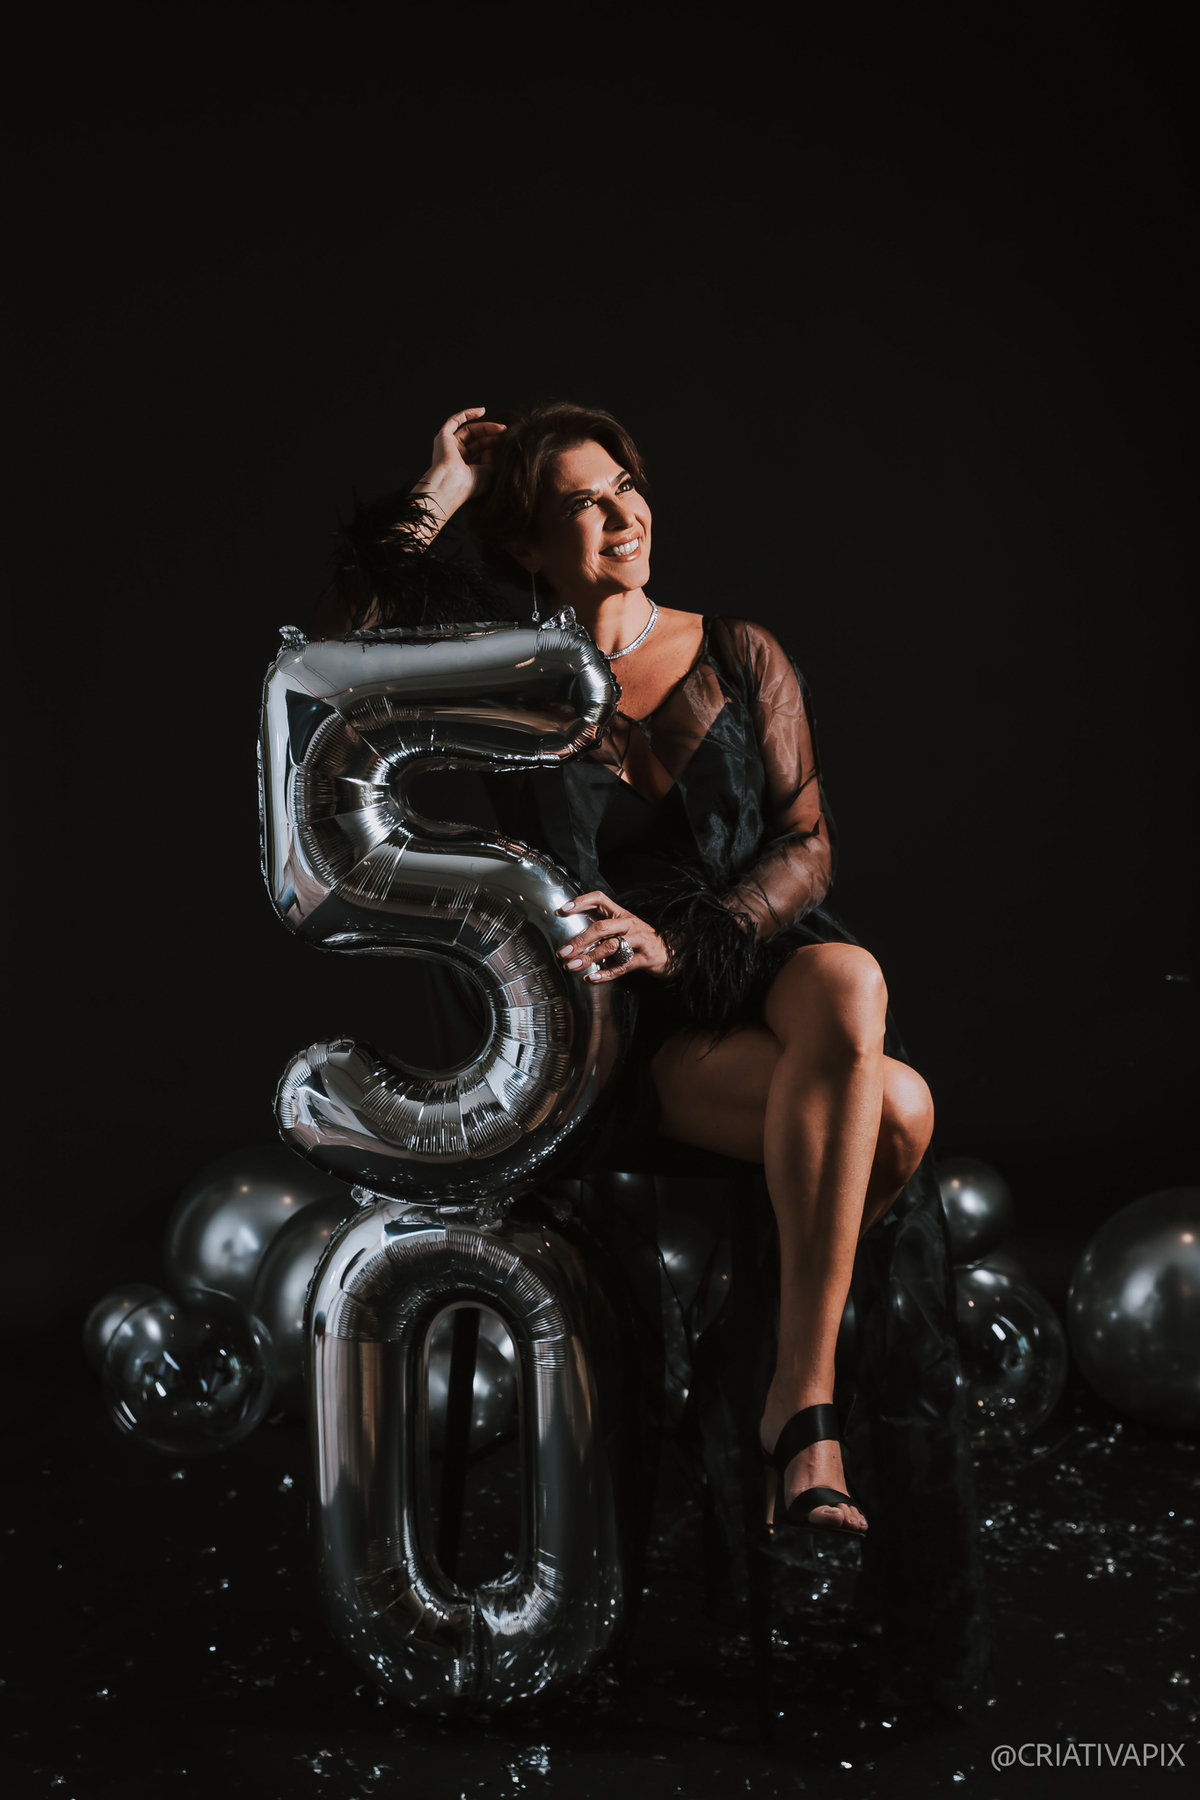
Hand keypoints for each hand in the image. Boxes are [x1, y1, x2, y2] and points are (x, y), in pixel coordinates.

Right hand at [414, 406, 506, 520]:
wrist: (454, 483)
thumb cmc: (471, 483)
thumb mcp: (489, 471)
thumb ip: (493, 457)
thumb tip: (495, 444)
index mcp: (466, 467)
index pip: (482, 451)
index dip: (494, 444)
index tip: (507, 441)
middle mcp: (457, 456)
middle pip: (477, 439)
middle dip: (492, 434)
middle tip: (505, 432)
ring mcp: (449, 446)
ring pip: (469, 430)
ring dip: (485, 427)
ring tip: (500, 427)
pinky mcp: (443, 437)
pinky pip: (455, 421)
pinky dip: (468, 414)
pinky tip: (482, 411)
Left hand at [556, 892, 669, 982]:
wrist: (673, 951)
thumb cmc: (642, 940)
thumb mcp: (623, 927)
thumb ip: (603, 927)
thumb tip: (572, 931)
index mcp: (621, 914)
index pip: (599, 899)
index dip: (580, 902)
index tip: (561, 911)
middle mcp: (629, 924)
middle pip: (601, 927)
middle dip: (579, 940)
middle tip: (563, 952)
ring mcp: (639, 940)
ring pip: (611, 947)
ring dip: (589, 957)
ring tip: (572, 966)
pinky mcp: (645, 958)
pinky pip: (622, 966)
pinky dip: (606, 973)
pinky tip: (592, 978)